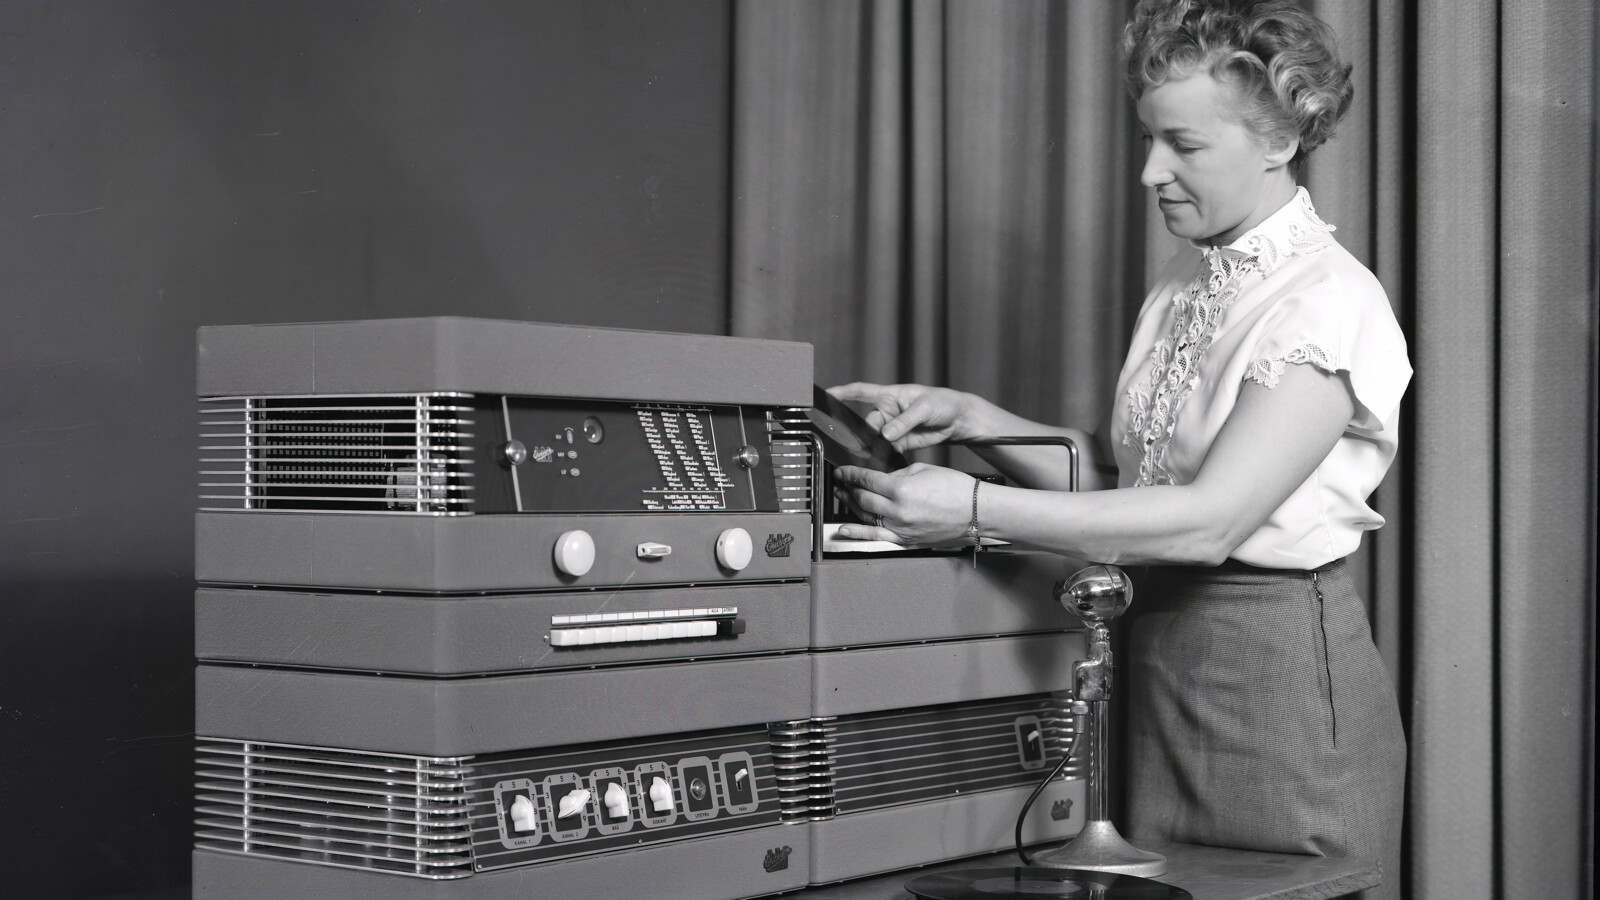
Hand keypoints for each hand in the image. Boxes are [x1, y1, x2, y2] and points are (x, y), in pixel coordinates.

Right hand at [827, 382, 982, 451]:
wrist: (958, 420)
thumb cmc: (943, 403)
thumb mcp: (924, 408)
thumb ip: (904, 421)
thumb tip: (886, 433)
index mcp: (890, 395)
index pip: (861, 392)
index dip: (843, 392)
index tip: (827, 394)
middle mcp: (887, 411)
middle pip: (868, 422)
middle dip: (866, 432)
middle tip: (875, 441)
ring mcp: (892, 428)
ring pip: (874, 438)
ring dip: (873, 446)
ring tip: (876, 453)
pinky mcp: (899, 442)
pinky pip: (885, 449)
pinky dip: (883, 455)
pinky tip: (883, 459)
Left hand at [831, 463, 974, 545]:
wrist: (977, 512)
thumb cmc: (957, 490)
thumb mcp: (924, 470)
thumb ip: (897, 474)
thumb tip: (882, 479)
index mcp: (902, 489)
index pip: (866, 479)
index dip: (850, 474)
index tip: (843, 472)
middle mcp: (898, 511)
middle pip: (862, 498)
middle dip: (849, 488)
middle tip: (842, 483)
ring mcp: (901, 528)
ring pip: (865, 516)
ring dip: (850, 505)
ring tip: (842, 497)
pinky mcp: (906, 540)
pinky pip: (876, 537)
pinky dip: (857, 533)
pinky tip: (844, 529)